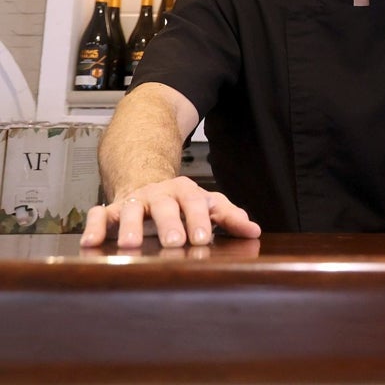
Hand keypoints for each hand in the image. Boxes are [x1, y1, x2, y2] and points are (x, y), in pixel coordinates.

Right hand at [79, 176, 260, 248]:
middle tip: (174, 242)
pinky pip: (98, 215)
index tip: (203, 239)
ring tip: (131, 245)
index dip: (199, 220)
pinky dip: (93, 227)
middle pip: (165, 206)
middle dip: (169, 223)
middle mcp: (159, 194)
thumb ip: (228, 216)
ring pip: (130, 210)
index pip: (196, 203)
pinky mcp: (110, 210)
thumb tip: (254, 231)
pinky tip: (89, 244)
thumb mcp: (207, 203)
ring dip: (131, 227)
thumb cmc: (182, 201)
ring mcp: (134, 201)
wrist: (146, 180)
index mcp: (186, 191)